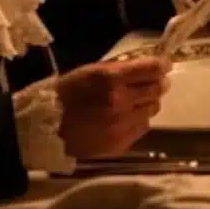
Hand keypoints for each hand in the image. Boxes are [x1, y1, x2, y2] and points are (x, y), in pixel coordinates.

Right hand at [55, 57, 169, 158]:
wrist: (44, 128)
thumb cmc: (65, 94)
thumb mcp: (89, 72)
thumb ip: (119, 69)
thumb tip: (146, 66)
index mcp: (111, 79)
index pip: (151, 69)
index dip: (161, 66)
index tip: (164, 65)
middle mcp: (121, 101)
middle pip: (157, 90)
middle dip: (158, 84)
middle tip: (154, 83)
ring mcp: (122, 124)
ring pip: (152, 110)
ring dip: (147, 103)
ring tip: (135, 102)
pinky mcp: (120, 143)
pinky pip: (142, 127)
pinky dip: (138, 120)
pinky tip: (126, 118)